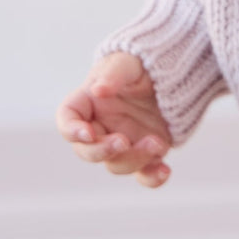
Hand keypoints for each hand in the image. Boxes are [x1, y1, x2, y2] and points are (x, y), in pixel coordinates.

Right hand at [55, 51, 172, 187]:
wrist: (171, 69)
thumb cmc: (140, 63)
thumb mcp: (127, 61)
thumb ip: (113, 75)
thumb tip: (98, 91)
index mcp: (88, 103)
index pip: (67, 120)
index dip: (72, 130)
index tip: (87, 133)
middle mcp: (101, 127)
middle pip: (88, 151)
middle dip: (102, 151)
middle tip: (123, 142)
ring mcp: (123, 141)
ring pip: (117, 164)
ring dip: (134, 159)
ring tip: (157, 143)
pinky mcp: (146, 151)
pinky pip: (144, 173)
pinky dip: (152, 177)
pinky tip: (164, 170)